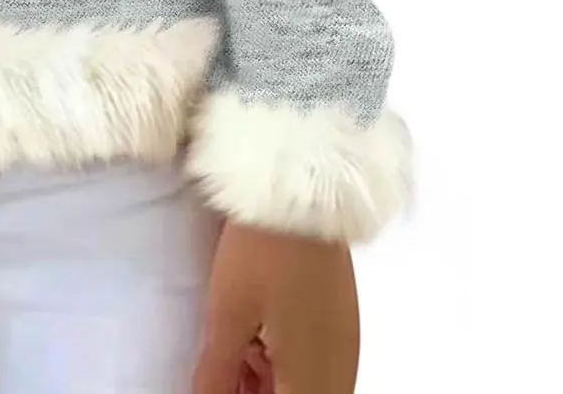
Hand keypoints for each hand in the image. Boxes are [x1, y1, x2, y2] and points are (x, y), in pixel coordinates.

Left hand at [193, 220, 358, 393]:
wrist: (301, 188)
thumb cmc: (262, 250)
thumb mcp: (228, 314)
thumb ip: (217, 372)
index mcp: (315, 379)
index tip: (221, 386)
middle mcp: (341, 369)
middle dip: (262, 393)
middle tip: (223, 374)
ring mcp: (346, 344)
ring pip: (309, 385)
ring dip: (275, 383)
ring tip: (234, 358)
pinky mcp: (342, 319)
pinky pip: (318, 362)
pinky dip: (287, 364)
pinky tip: (257, 342)